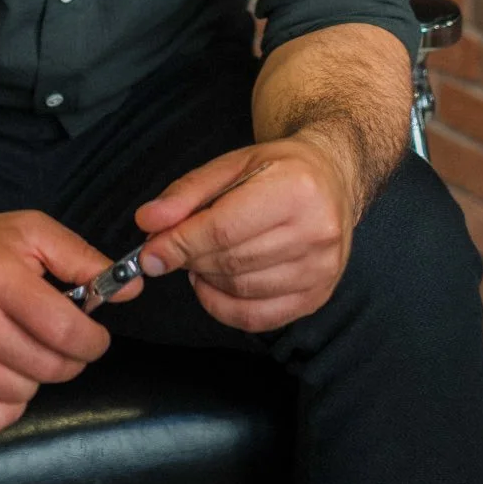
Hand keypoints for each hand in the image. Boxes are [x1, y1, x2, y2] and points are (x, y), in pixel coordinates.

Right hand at [0, 207, 137, 432]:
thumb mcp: (31, 232)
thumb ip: (83, 259)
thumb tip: (131, 289)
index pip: (65, 331)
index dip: (93, 341)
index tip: (93, 335)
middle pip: (49, 367)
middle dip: (70, 358)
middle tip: (61, 340)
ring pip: (25, 393)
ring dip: (37, 376)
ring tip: (24, 348)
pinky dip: (9, 402)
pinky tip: (4, 371)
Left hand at [134, 137, 354, 332]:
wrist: (333, 179)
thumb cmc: (280, 169)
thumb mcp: (232, 164)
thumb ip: (187, 193)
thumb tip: (149, 223)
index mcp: (296, 190)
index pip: (223, 229)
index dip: (179, 245)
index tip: (149, 254)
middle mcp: (316, 232)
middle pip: (230, 262)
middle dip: (190, 259)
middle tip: (173, 250)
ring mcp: (321, 269)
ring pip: (241, 290)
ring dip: (207, 279)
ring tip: (201, 258)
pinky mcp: (318, 296)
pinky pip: (258, 319)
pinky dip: (224, 307)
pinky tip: (213, 285)